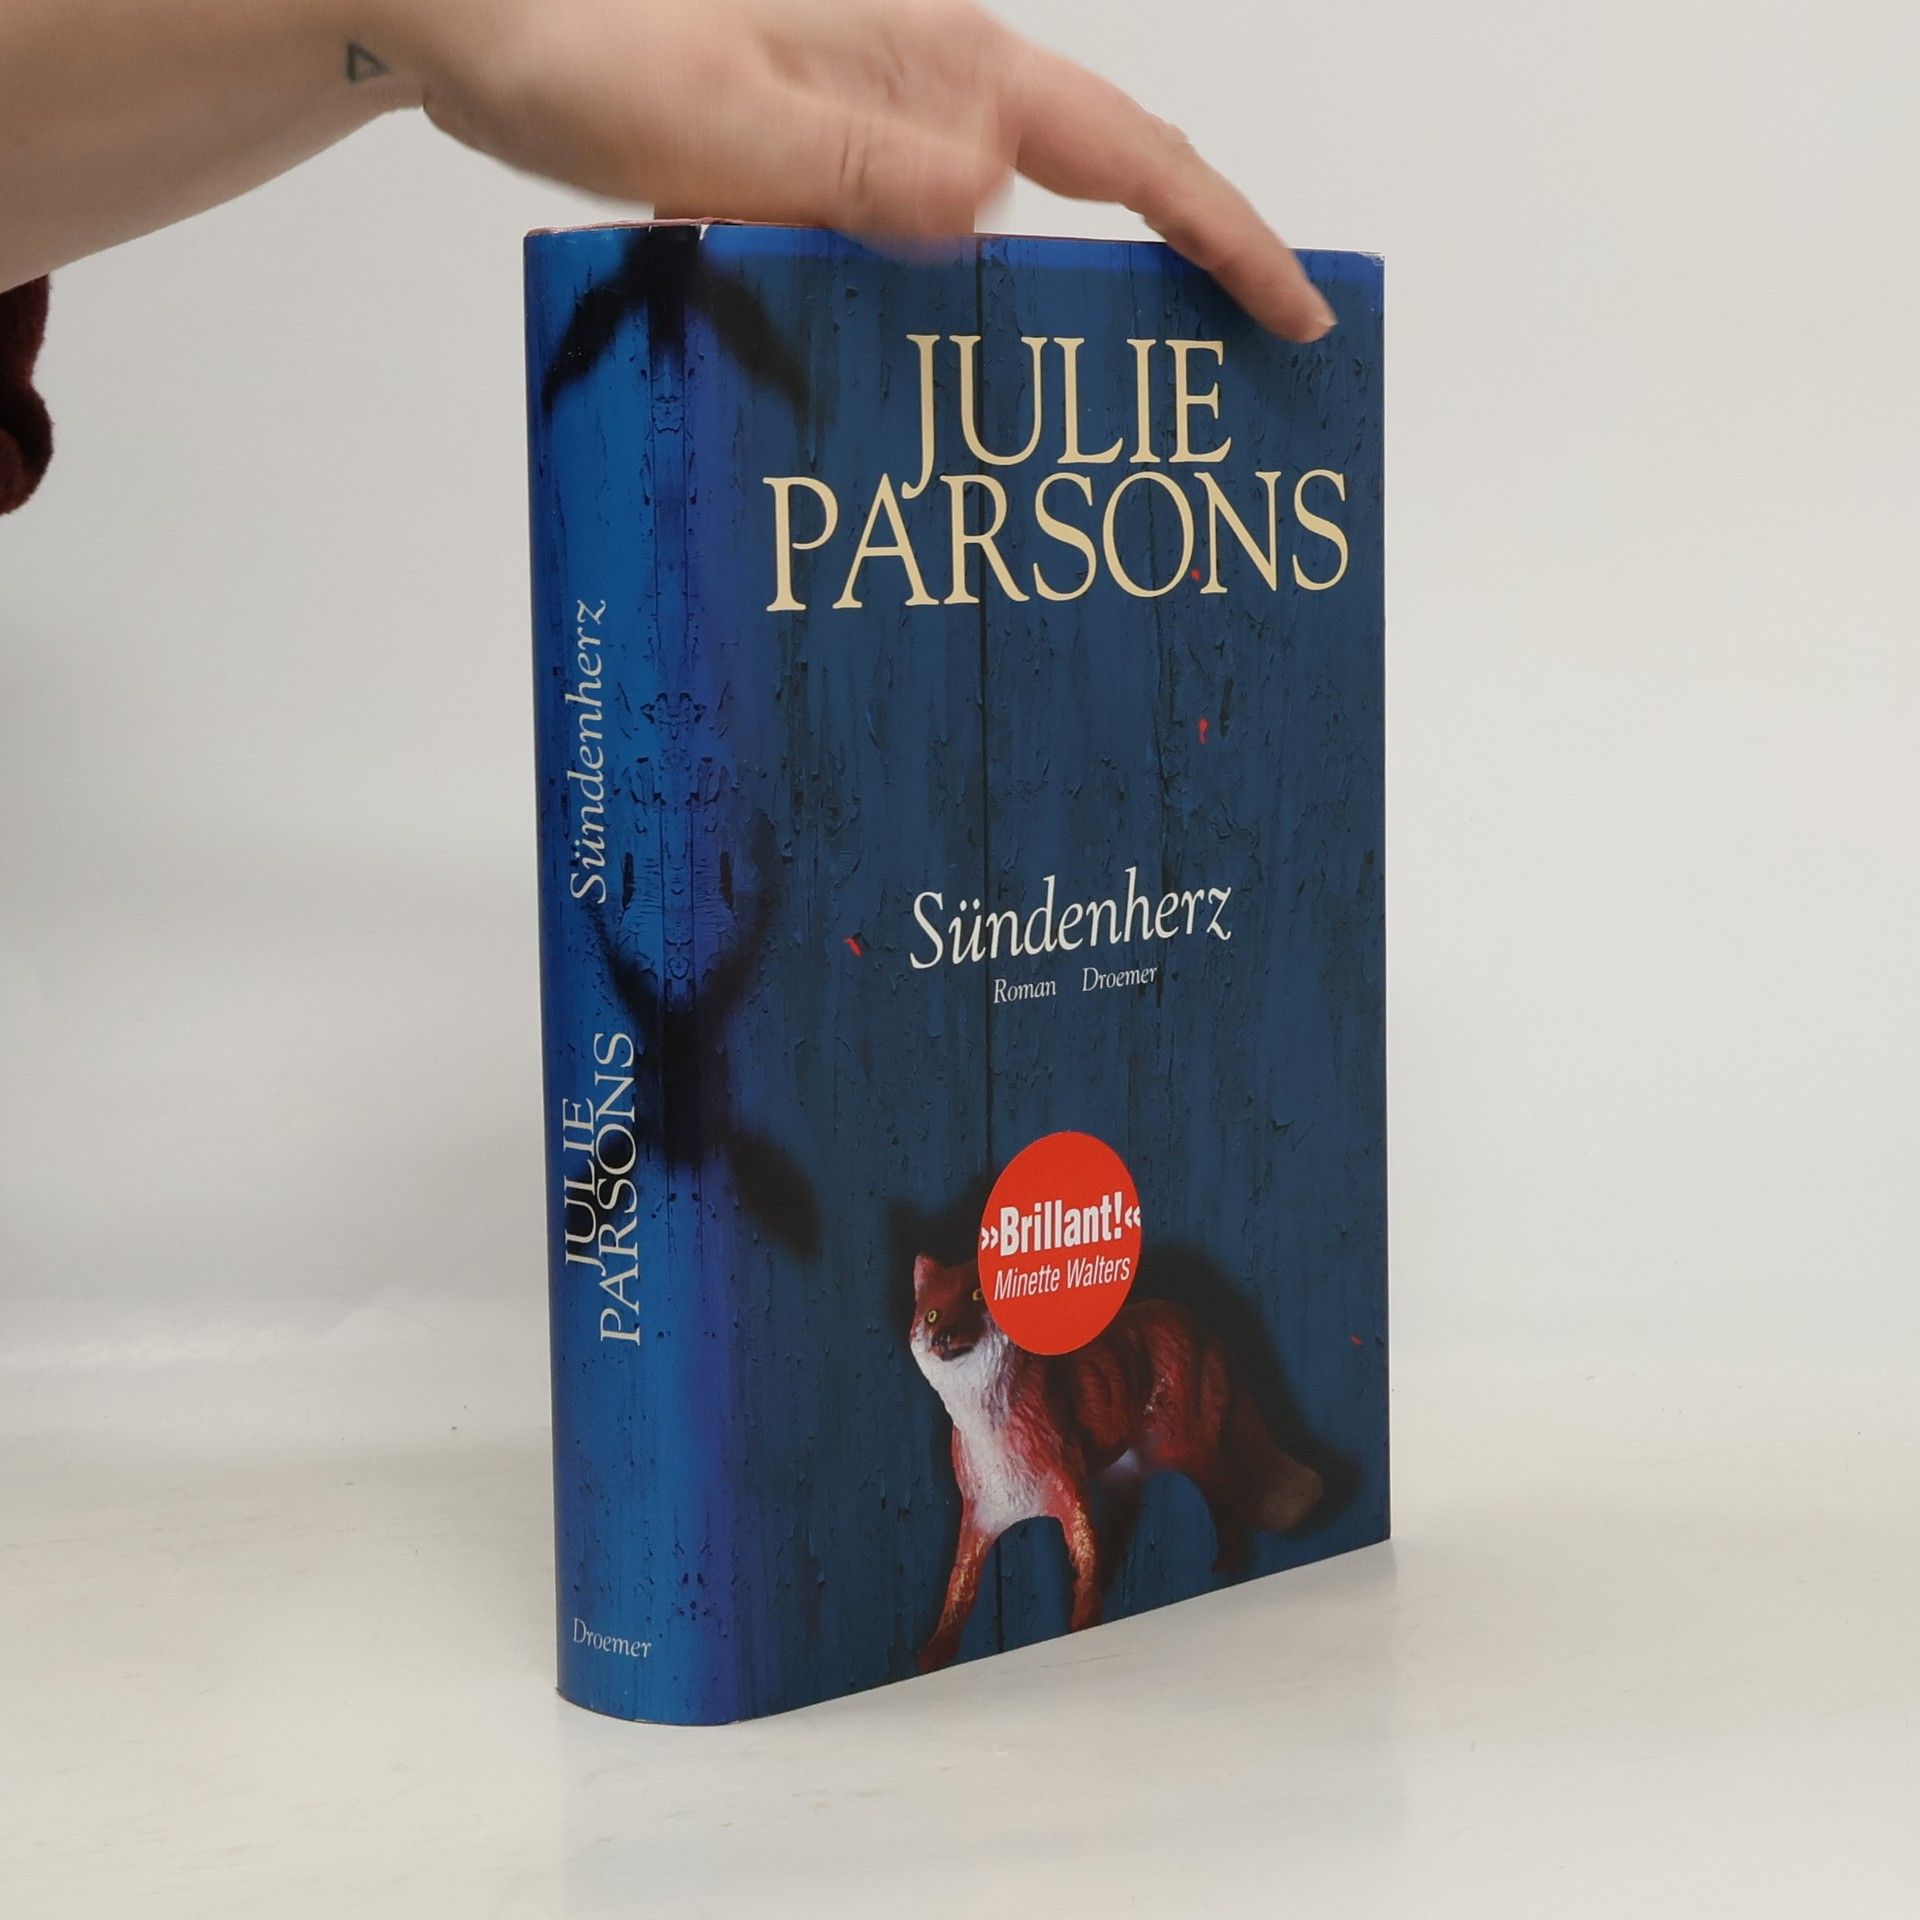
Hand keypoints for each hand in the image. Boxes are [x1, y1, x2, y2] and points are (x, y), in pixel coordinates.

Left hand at [385, 0, 1335, 338]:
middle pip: (1098, 189)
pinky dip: (955, 316)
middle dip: (1176, 283)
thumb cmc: (582, 39)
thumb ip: (858, 162)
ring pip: (1010, 234)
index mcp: (939, 59)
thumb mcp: (722, 115)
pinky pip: (923, 248)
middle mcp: (929, 88)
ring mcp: (880, 126)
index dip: (1225, 234)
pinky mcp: (827, 163)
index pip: (1126, 152)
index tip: (1297, 312)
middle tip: (1220, 402)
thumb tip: (996, 207)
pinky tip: (947, 388)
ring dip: (1057, 319)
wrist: (477, 14)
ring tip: (1099, 431)